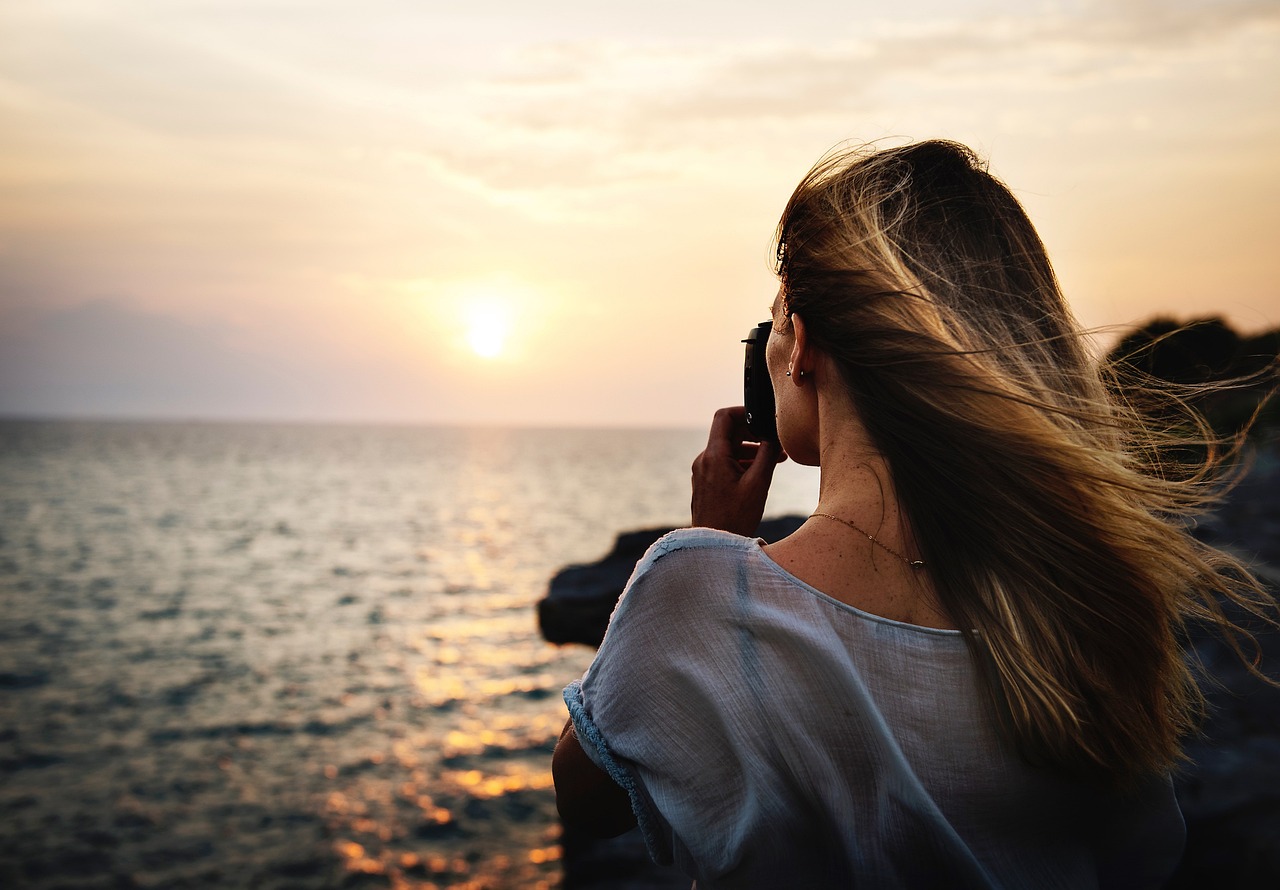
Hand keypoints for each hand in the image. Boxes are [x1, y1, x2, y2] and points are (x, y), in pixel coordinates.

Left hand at [690, 406, 785, 535]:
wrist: (713, 546)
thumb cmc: (735, 518)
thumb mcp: (758, 484)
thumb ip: (767, 455)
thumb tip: (774, 436)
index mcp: (714, 456)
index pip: (724, 417)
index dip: (744, 412)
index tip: (763, 420)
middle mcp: (704, 460)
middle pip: (728, 433)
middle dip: (754, 435)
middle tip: (776, 444)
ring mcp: (703, 472)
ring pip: (728, 450)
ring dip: (751, 450)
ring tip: (775, 460)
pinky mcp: (705, 482)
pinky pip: (724, 463)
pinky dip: (742, 462)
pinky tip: (759, 473)